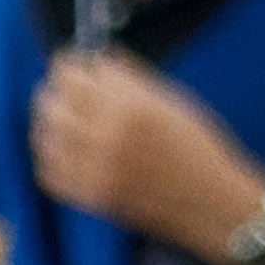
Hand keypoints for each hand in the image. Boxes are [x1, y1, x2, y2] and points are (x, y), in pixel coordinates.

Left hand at [29, 48, 264, 249]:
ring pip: (45, 136)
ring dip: (51, 125)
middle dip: (56, 93)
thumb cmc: (201, 150)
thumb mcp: (174, 102)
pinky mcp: (96, 199)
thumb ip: (131, 79)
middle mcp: (110, 137)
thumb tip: (97, 58)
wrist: (219, 206)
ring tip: (67, 124)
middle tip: (67, 96)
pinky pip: (49, 173)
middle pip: (50, 102)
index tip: (72, 68)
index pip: (70, 74)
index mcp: (131, 108)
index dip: (68, 66)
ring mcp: (100, 170)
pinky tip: (68, 153)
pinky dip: (53, 159)